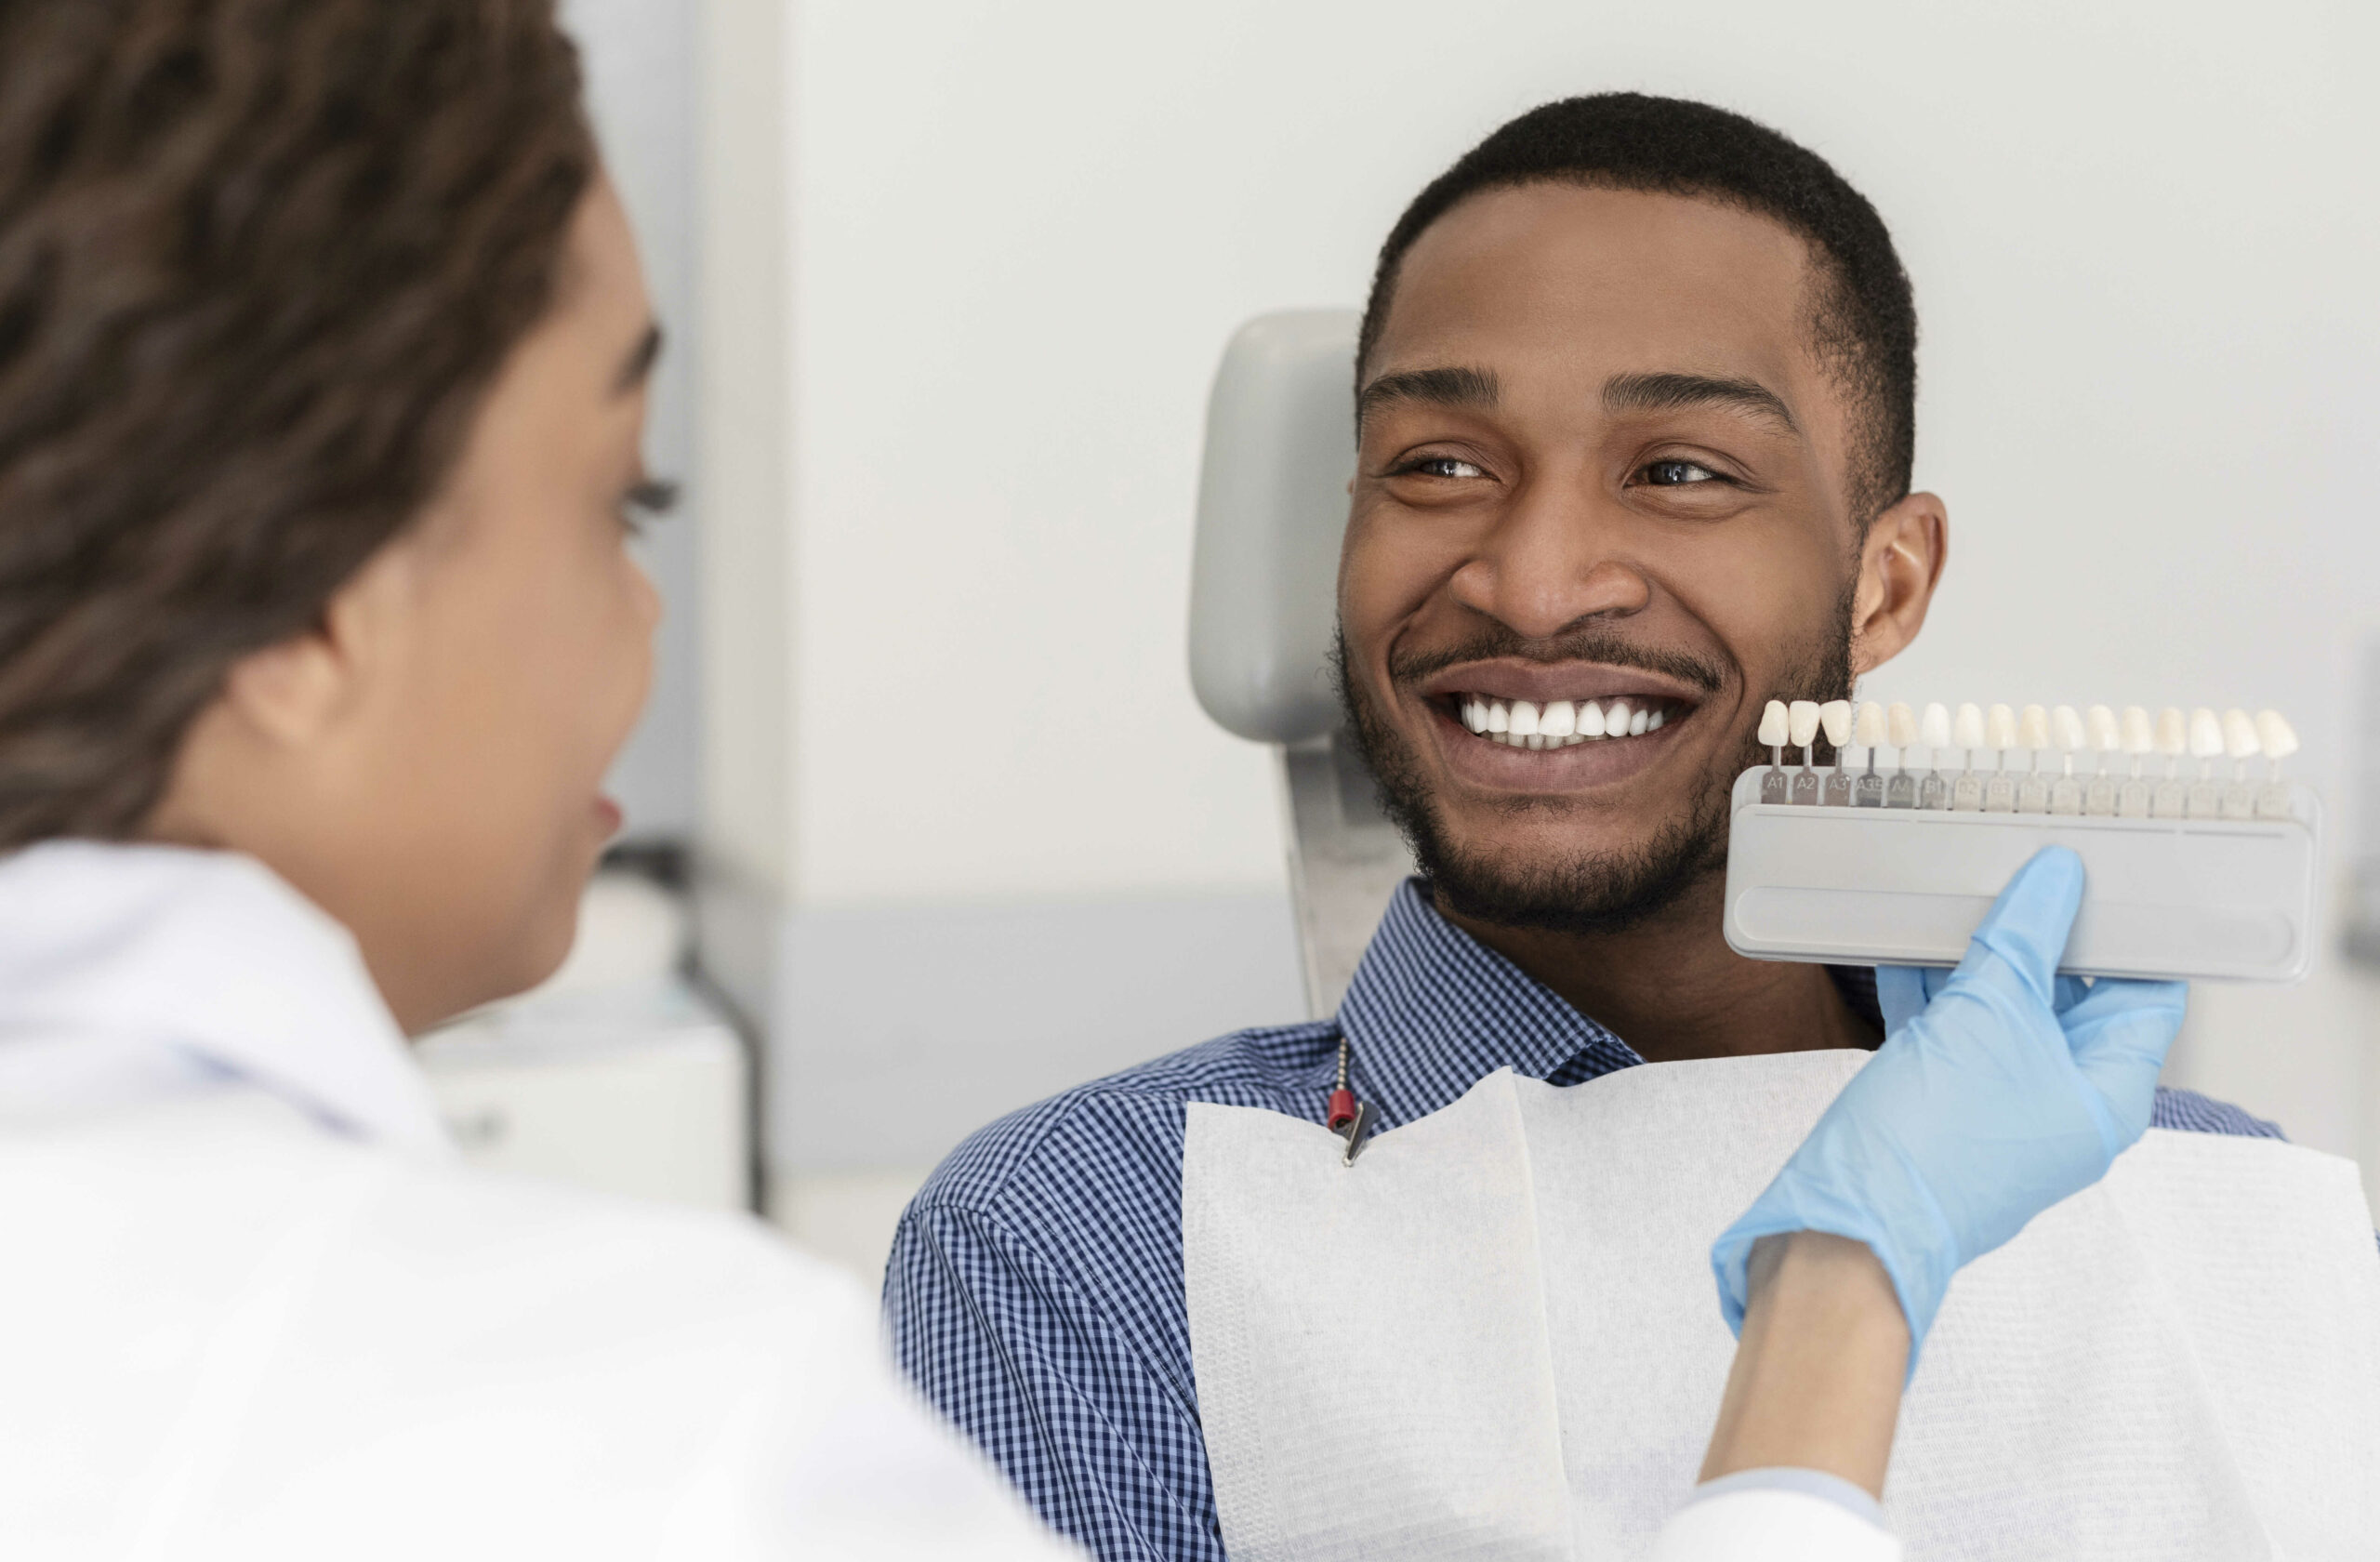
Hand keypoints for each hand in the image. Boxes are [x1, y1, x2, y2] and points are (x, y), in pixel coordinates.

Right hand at [1709, 846, 2186, 1367]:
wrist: (1851, 1219)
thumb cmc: (1938, 1138)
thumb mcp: (1990, 1014)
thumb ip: (2026, 938)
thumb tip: (2057, 878)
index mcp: (2107, 1091)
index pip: (2146, 994)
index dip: (2128, 934)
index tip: (2102, 877)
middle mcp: (2064, 1102)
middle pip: (2070, 998)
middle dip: (2039, 936)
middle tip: (2016, 872)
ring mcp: (2003, 1106)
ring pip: (2004, 1013)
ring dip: (1978, 959)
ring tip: (1954, 899)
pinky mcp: (1947, 1107)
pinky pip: (1953, 1035)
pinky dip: (1933, 992)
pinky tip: (1904, 947)